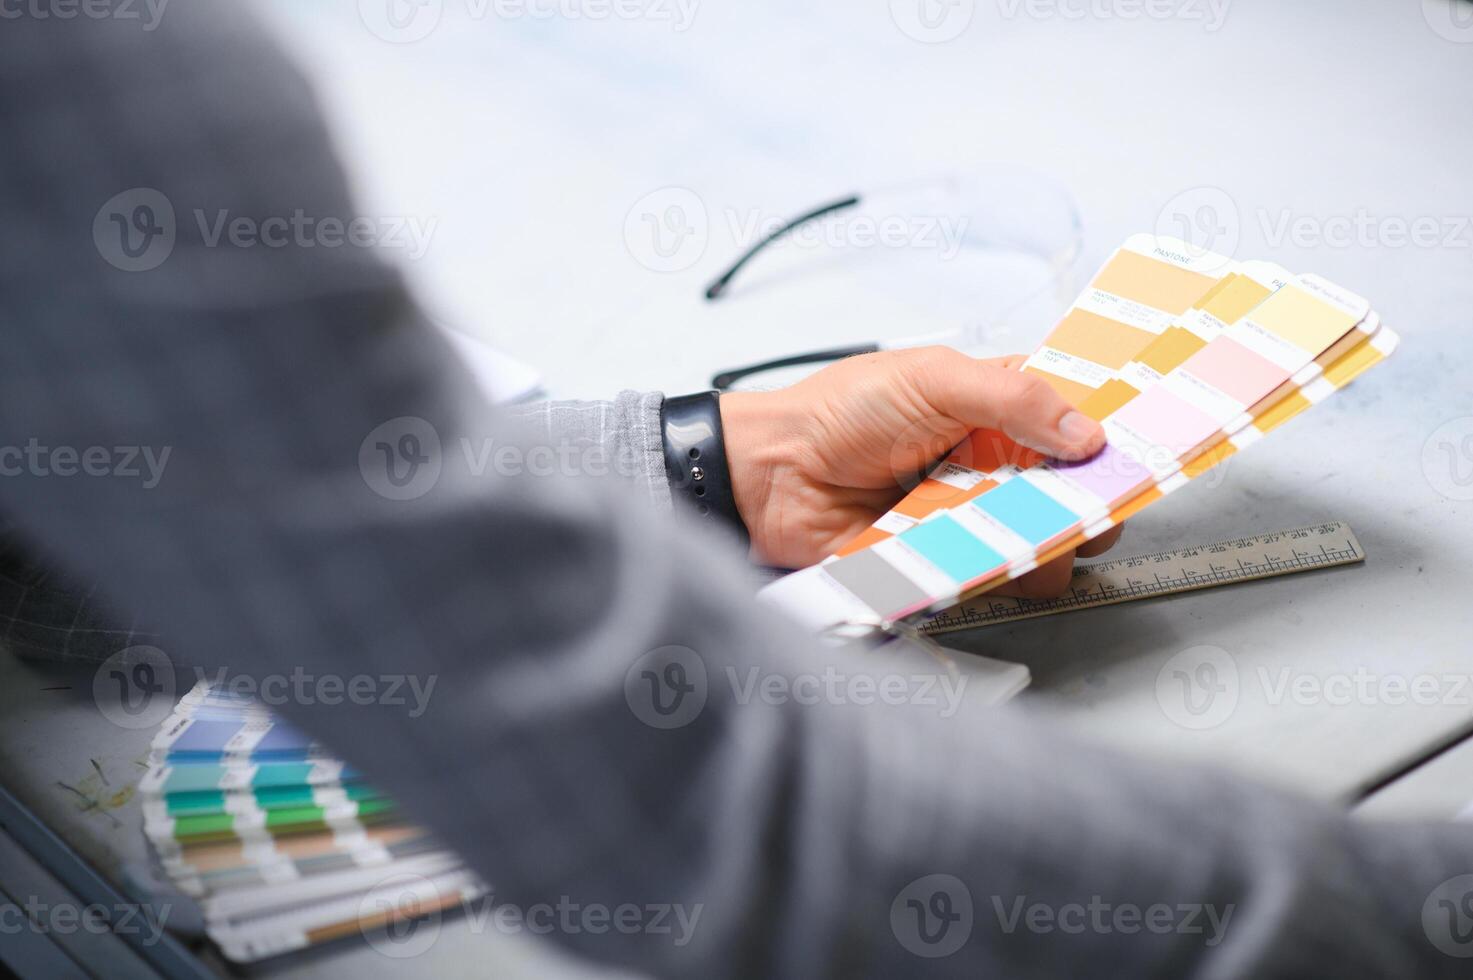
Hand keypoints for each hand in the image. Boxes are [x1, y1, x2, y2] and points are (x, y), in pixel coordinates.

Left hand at [719, 347, 1124, 596]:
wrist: (771, 476)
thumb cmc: (840, 412)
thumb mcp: (932, 378)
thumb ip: (1013, 397)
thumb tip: (1087, 429)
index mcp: (997, 405)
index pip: (1078, 416)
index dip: (1115, 428)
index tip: (1151, 439)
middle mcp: (995, 462)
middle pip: (1077, 487)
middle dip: (1096, 496)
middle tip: (1098, 499)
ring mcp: (976, 515)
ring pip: (1049, 540)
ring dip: (1052, 539)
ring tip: (1033, 529)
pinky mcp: (950, 560)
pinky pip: (999, 576)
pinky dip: (1003, 570)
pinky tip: (987, 554)